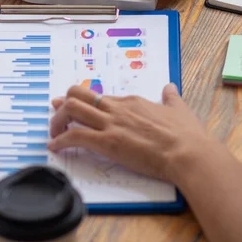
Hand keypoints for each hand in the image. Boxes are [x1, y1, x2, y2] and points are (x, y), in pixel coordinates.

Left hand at [48, 83, 215, 182]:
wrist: (187, 153)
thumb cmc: (186, 136)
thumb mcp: (179, 109)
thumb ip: (171, 97)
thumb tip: (170, 88)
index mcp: (131, 102)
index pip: (99, 96)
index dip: (84, 101)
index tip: (75, 105)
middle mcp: (117, 109)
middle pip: (78, 95)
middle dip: (63, 103)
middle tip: (56, 113)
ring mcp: (111, 124)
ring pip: (72, 110)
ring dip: (57, 121)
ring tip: (53, 133)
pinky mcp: (107, 143)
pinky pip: (75, 136)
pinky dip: (60, 140)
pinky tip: (54, 147)